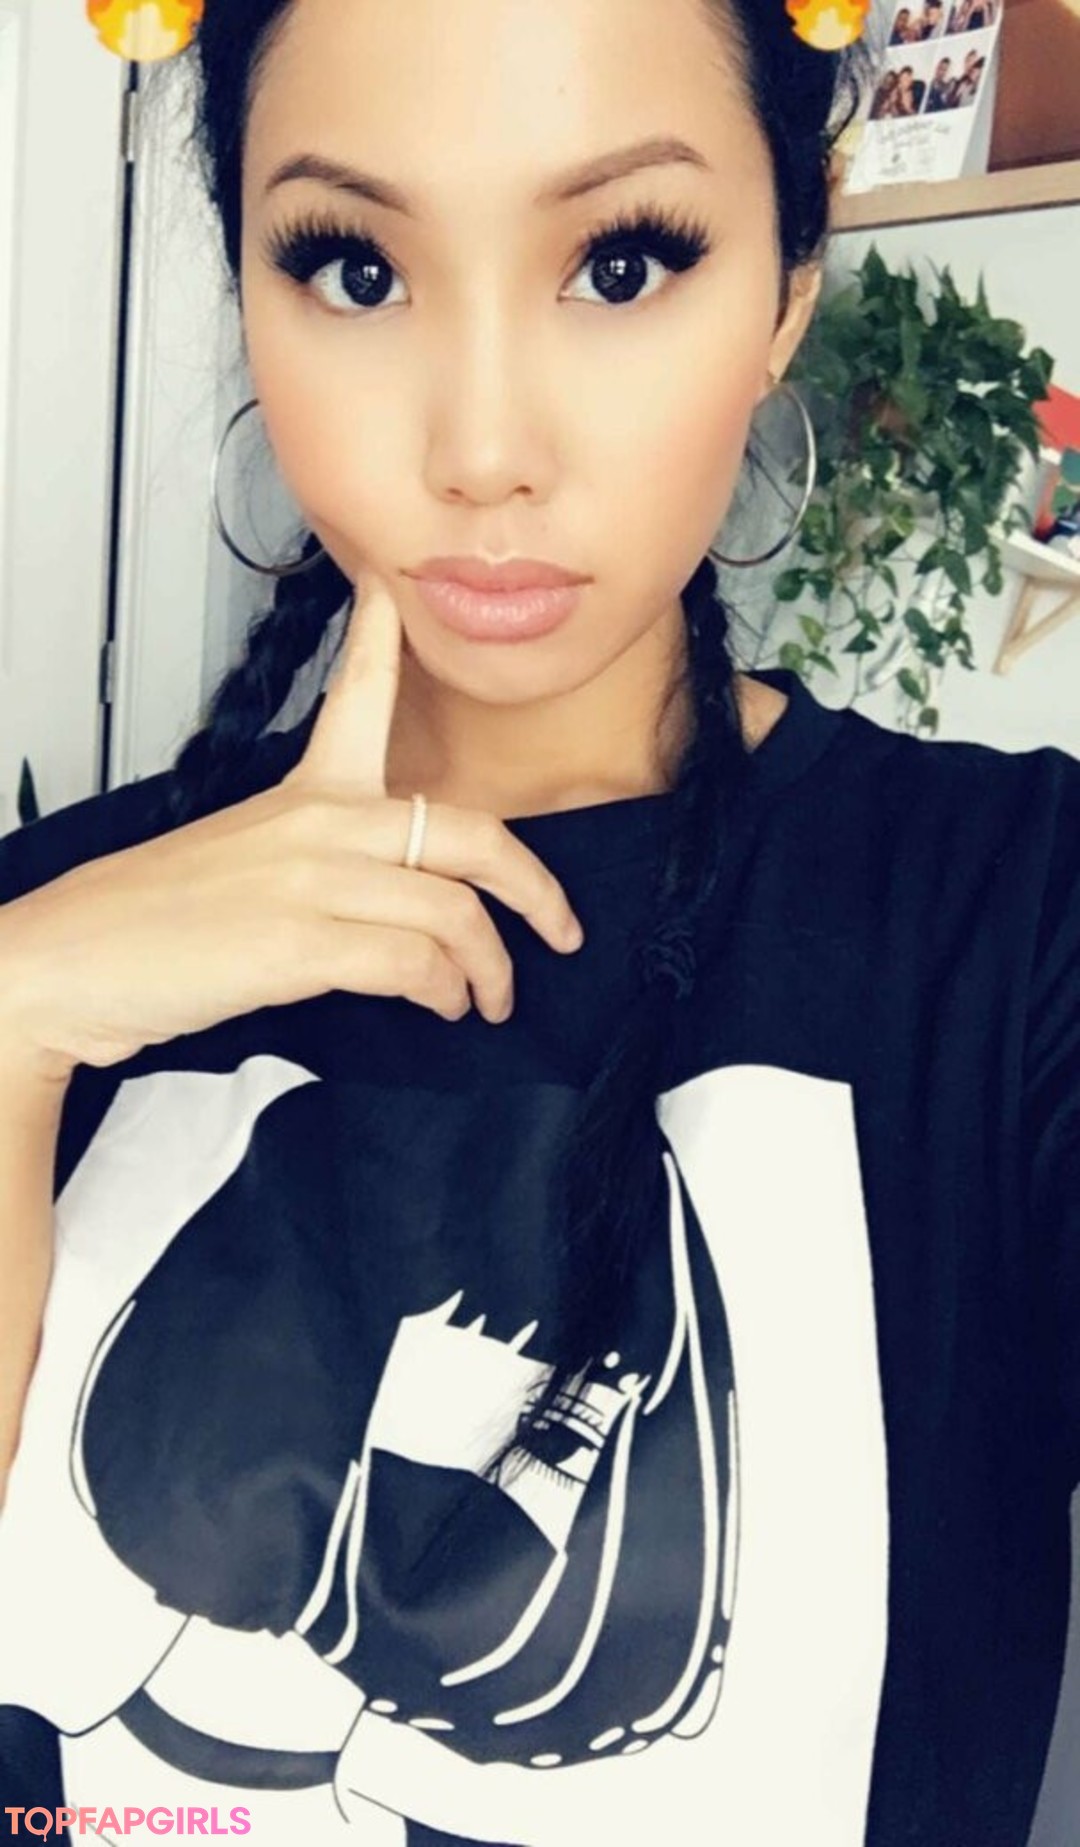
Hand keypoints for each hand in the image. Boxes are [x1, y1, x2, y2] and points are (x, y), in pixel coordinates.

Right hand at [0, 568, 583, 1081]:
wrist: (70, 962)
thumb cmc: (150, 922)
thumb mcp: (245, 864)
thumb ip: (324, 867)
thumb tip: (396, 911)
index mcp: (304, 794)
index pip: (358, 696)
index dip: (385, 638)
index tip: (396, 587)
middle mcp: (319, 824)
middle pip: (469, 834)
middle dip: (537, 888)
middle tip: (562, 929)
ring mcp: (312, 880)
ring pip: (455, 911)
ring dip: (490, 968)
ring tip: (488, 999)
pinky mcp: (300, 943)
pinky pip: (415, 962)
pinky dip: (442, 990)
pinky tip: (442, 1007)